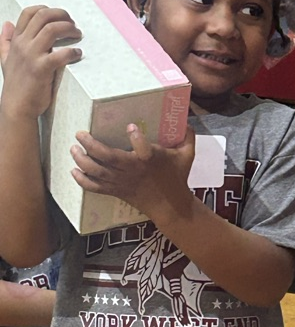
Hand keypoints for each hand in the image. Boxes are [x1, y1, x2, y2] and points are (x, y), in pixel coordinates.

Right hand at [0, 7, 81, 120]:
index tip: (60, 16)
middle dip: (62, 15)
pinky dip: (72, 51)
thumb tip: (6, 23)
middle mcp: (23, 44)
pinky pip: (60, 54)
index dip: (47, 9)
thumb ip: (5, 41)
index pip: (29, 12)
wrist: (17, 107)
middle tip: (73, 23)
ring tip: (78, 34)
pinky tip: (78, 53)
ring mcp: (31, 56)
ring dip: (69, 28)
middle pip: (42, 16)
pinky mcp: (41, 69)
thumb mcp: (6, 59)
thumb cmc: (16, 84)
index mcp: (17, 40)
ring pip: (51, 29)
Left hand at [70, 124, 195, 220]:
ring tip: (73, 149)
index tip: (130, 126)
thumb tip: (187, 119)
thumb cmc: (177, 178)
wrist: (171, 207)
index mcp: (150, 160)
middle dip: (91, 145)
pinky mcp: (117, 191)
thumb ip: (188, 137)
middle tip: (80, 134)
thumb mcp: (187, 156)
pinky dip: (82, 181)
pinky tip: (74, 171)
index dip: (136, 137)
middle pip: (108, 158)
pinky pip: (96, 187)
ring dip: (82, 160)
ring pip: (98, 171)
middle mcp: (133, 170)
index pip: (143, 148)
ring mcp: (123, 182)